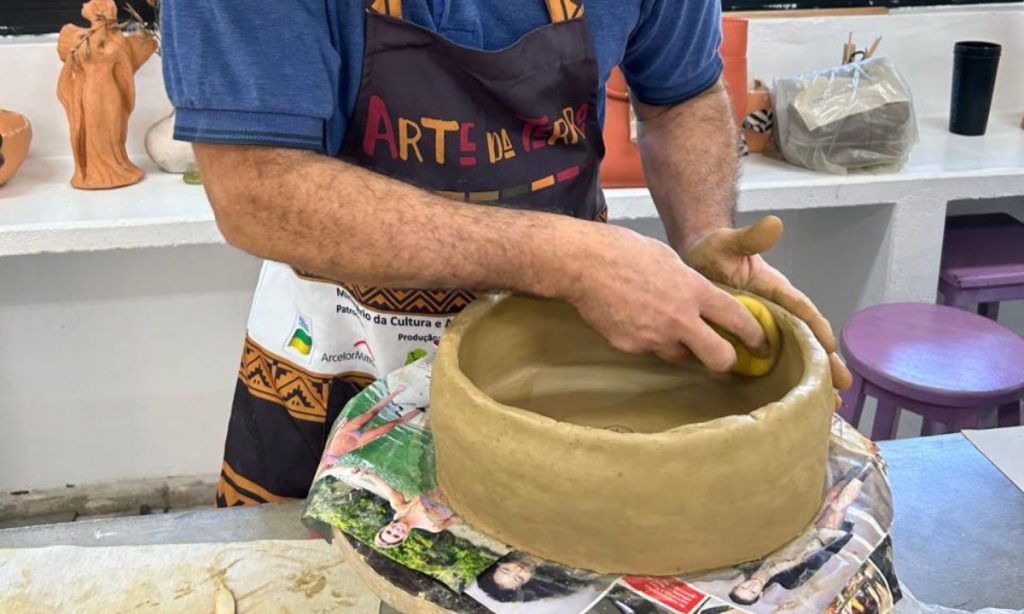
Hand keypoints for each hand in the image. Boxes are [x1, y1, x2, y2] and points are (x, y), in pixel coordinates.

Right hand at [568, 224, 767, 372]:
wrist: (583, 264)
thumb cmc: (625, 252)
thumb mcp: (669, 260)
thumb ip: (690, 284)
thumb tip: (701, 299)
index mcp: (694, 290)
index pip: (738, 319)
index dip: (755, 335)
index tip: (760, 344)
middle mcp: (679, 318)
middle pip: (719, 357)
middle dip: (726, 361)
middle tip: (724, 357)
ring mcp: (654, 337)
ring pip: (680, 356)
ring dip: (680, 346)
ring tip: (662, 325)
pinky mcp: (631, 347)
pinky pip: (649, 350)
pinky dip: (647, 340)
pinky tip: (634, 320)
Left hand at [682, 216, 852, 388]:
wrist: (694, 260)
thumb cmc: (715, 250)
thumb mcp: (729, 242)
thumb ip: (751, 237)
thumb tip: (774, 224)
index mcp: (776, 291)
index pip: (801, 310)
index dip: (816, 328)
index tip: (831, 348)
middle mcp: (775, 312)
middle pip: (805, 340)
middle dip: (824, 364)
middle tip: (842, 389)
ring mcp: (762, 329)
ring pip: (791, 356)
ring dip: (809, 378)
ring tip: (830, 405)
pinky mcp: (746, 341)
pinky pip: (766, 362)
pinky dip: (780, 380)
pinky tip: (792, 401)